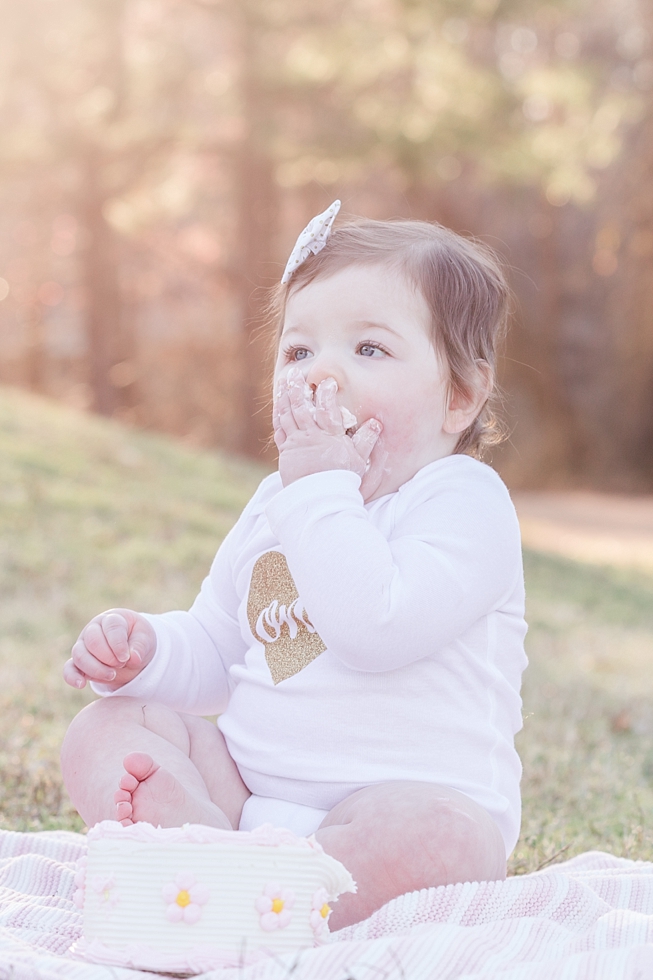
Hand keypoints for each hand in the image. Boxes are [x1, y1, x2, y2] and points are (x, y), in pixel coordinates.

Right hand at [63, 609, 155, 690]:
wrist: (132, 651)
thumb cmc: (138, 639)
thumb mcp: (146, 638)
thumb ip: (140, 646)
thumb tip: (133, 658)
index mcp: (112, 619)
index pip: (111, 627)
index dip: (118, 644)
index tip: (126, 658)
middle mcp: (93, 629)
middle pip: (92, 641)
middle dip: (107, 657)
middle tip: (121, 665)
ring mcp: (83, 645)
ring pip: (80, 655)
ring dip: (95, 668)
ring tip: (111, 675)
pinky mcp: (78, 662)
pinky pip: (69, 668)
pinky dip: (72, 676)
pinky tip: (81, 684)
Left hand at [273, 369, 381, 486]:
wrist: (321, 499)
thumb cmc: (342, 479)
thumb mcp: (359, 460)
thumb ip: (366, 440)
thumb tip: (376, 422)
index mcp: (330, 436)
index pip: (326, 408)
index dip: (325, 393)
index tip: (326, 382)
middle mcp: (311, 436)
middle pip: (302, 407)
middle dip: (298, 388)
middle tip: (296, 373)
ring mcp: (297, 443)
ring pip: (288, 414)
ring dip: (286, 396)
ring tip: (286, 381)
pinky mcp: (286, 451)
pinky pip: (280, 429)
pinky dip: (279, 415)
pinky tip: (279, 404)